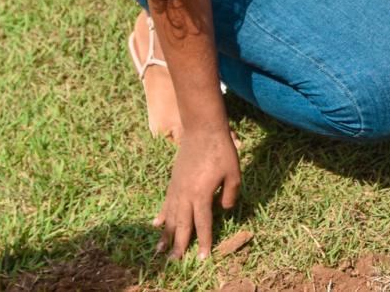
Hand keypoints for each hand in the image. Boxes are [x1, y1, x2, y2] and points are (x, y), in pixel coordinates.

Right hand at [154, 126, 240, 259]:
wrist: (203, 128)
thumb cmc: (222, 150)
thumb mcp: (234, 174)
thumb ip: (230, 195)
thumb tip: (224, 210)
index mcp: (202, 195)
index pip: (203, 224)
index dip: (203, 242)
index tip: (202, 258)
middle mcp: (186, 194)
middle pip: (182, 225)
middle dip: (179, 245)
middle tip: (175, 262)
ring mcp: (177, 187)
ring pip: (171, 216)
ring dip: (166, 234)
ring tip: (160, 250)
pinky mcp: (173, 180)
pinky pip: (166, 202)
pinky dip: (162, 215)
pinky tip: (156, 224)